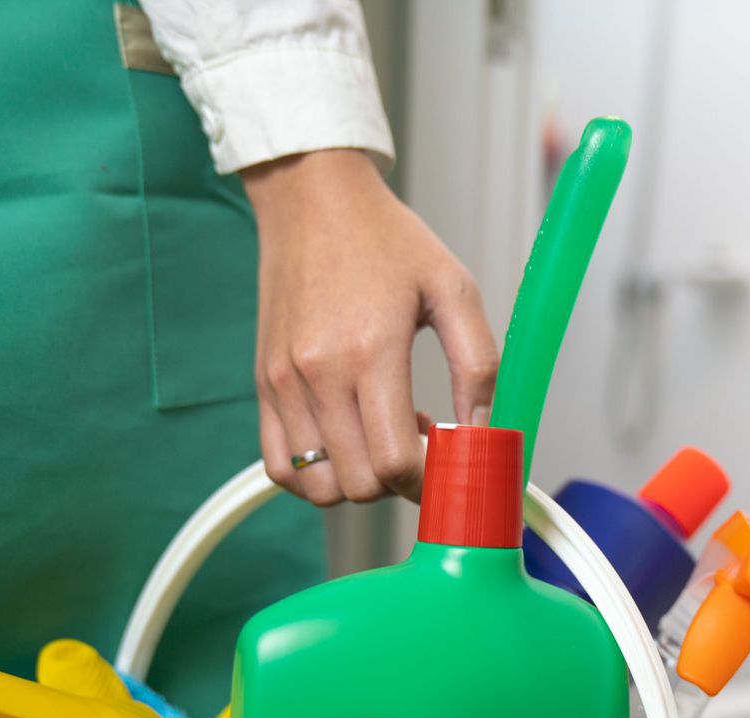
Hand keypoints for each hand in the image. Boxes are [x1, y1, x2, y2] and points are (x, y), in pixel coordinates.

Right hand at [243, 150, 498, 505]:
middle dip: (402, 482)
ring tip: (383, 436)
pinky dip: (316, 476)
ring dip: (360, 482)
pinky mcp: (264, 385)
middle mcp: (318, 374)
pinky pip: (280, 467)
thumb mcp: (454, 288)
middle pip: (361, 484)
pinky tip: (347, 441)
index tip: (452, 466)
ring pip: (319, 487)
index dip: (433, 482)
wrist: (312, 197)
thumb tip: (486, 430)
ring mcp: (283, 383)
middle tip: (423, 441)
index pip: (397, 462)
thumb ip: (479, 363)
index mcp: (370, 351)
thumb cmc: (386, 239)